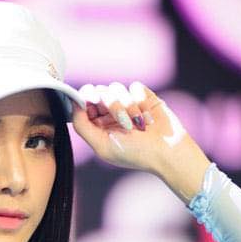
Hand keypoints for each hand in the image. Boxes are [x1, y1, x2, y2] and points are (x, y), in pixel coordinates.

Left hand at [70, 81, 191, 173]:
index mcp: (97, 124)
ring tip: (138, 126)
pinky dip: (141, 103)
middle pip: (99, 92)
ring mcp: (127, 103)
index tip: (93, 101)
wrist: (167, 152)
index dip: (86, 98)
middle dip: (111, 105)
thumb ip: (82, 125)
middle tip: (124, 123)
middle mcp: (110, 112)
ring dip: (128, 107)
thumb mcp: (102, 145)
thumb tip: (73, 102)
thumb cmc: (134, 154)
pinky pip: (134, 87)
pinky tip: (148, 119)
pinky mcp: (143, 96)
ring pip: (116, 88)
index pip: (84, 101)